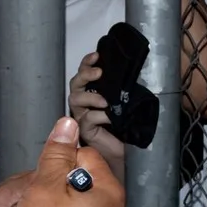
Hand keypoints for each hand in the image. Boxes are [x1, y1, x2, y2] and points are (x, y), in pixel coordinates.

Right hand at [68, 52, 127, 182]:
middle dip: (85, 74)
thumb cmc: (128, 126)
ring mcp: (83, 117)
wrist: (130, 151)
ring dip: (89, 97)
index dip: (87, 63)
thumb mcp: (127, 102)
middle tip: (98, 73)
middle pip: (75, 84)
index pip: (85, 73)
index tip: (97, 55)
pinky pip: (87, 119)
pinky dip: (99, 116)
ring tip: (105, 101)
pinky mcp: (85, 131)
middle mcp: (86, 103)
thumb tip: (130, 73)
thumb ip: (123, 89)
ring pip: (75, 99)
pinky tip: (111, 117)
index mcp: (94, 93)